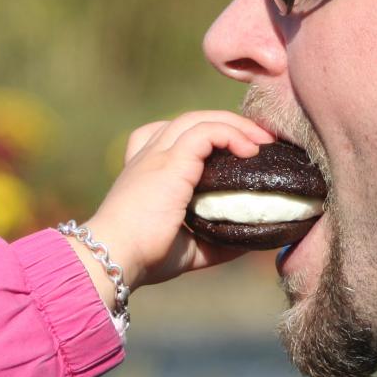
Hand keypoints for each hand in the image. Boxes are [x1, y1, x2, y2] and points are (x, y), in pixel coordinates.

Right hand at [74, 111, 273, 299]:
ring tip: (262, 142)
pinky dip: (231, 134)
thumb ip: (215, 240)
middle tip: (260, 142)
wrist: (114, 257)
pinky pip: (206, 132)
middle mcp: (150, 155)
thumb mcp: (188, 247)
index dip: (207, 135)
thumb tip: (248, 241)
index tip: (239, 150)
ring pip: (199, 119)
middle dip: (228, 124)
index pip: (174, 135)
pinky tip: (250, 151)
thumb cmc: (144, 256)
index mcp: (147, 169)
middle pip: (190, 120)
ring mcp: (157, 154)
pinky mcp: (169, 160)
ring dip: (235, 124)